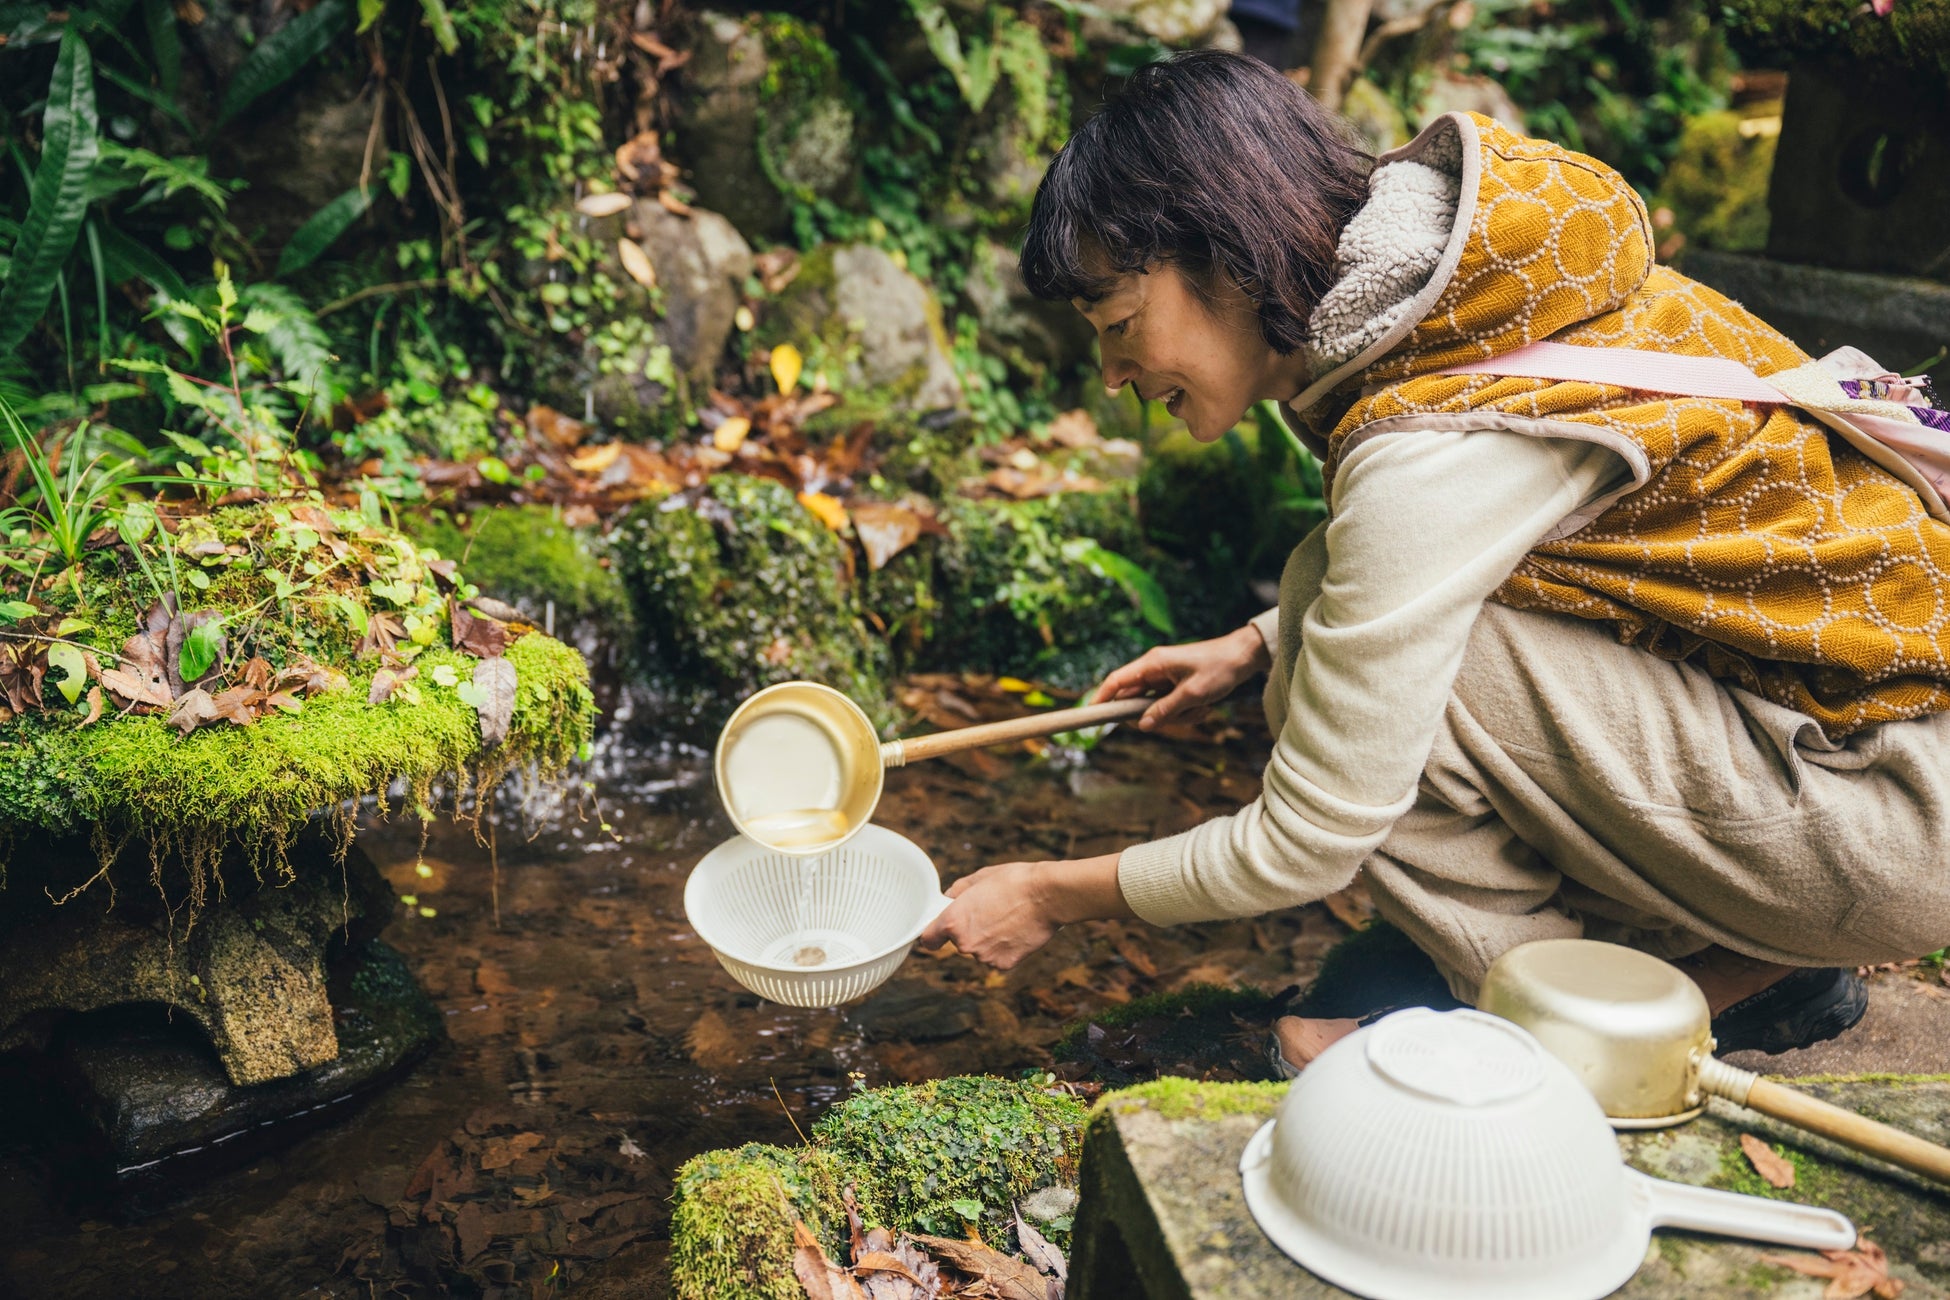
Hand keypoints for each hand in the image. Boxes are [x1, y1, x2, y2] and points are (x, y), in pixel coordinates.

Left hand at [919, 853, 1131, 969]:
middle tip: (988, 912)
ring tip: (1007, 919)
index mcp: (952, 922)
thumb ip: (957, 892)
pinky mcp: (1004, 965)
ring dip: (987, 940)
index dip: (933, 935)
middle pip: (958, 943)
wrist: (1048, 896)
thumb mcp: (979, 877)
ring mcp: (984, 957)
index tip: (937, 933)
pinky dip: (1004, 948)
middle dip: (968, 930)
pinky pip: (997, 958)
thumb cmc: (1014, 881)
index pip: (928, 939)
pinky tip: (1016, 931)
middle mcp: (964, 944)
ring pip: (979, 950)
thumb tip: (949, 899)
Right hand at [1094, 623, 1269, 729]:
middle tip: (1181, 716)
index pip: (1116, 681)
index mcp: (1152, 663)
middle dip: (1155, 715)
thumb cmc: (1219, 668)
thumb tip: (1141, 725)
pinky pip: (1169, 706)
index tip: (1091, 715)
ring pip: (1155, 708)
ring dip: (1176, 716)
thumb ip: (1164, 710)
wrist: (1244, 656)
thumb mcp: (1192, 694)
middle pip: (1136, 701)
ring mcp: (1164, 678)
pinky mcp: (1175, 685)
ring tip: (1201, 709)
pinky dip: (1185, 712)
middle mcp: (1154, 669)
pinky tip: (1204, 707)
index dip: (1101, 698)